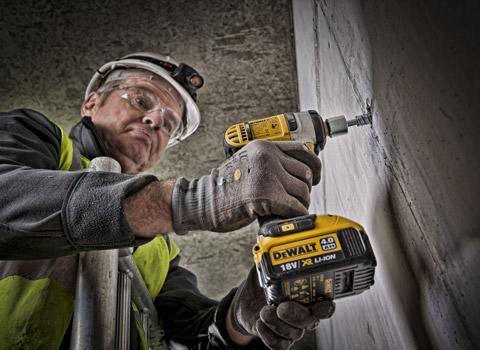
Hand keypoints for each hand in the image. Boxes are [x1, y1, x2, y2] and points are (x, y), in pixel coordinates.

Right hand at [171, 140, 320, 233]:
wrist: (204, 201)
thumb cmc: (225, 186)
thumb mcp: (248, 163)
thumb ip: (270, 163)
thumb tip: (299, 173)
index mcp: (264, 147)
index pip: (302, 150)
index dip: (314, 165)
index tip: (315, 176)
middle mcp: (268, 157)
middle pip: (305, 172)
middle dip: (305, 188)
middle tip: (298, 197)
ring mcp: (267, 175)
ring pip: (303, 190)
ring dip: (301, 202)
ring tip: (290, 208)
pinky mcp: (267, 196)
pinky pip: (295, 206)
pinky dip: (296, 213)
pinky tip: (288, 215)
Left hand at [228, 268, 334, 349]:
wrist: (246, 304)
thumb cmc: (260, 286)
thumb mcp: (265, 270)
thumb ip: (269, 261)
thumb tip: (269, 248)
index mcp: (306, 298)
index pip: (325, 306)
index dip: (325, 308)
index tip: (317, 305)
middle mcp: (303, 315)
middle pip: (310, 321)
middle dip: (296, 315)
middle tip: (282, 307)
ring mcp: (292, 328)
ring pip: (295, 334)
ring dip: (278, 324)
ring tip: (264, 312)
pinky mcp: (278, 339)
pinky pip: (279, 346)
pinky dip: (269, 336)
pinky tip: (260, 324)